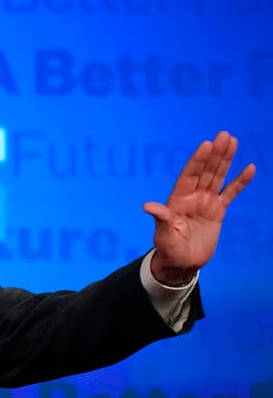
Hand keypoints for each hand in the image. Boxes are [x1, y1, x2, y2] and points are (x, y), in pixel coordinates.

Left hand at [144, 131, 255, 285]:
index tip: (206, 144)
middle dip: (215, 154)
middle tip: (224, 134)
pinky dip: (240, 181)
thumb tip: (148, 206)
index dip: (197, 160)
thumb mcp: (163, 236)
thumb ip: (161, 219)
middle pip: (205, 171)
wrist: (182, 263)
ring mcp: (206, 202)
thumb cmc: (168, 250)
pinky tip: (249, 168)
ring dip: (225, 160)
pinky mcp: (218, 211)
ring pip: (218, 177)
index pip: (189, 175)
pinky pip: (231, 193)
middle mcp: (192, 197)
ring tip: (233, 141)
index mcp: (177, 200)